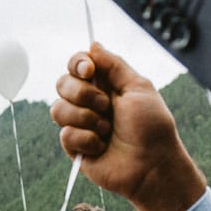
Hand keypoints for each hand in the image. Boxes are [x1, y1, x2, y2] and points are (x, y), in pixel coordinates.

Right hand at [52, 44, 206, 210]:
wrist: (152, 165)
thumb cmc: (152, 128)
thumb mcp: (138, 87)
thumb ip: (113, 65)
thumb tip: (92, 44)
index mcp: (105, 85)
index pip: (77, 64)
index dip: (77, 63)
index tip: (88, 70)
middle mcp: (89, 102)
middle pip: (62, 83)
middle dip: (83, 94)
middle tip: (106, 107)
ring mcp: (80, 125)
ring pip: (58, 109)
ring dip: (86, 119)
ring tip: (107, 130)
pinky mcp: (75, 147)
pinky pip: (65, 134)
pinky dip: (87, 140)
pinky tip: (102, 147)